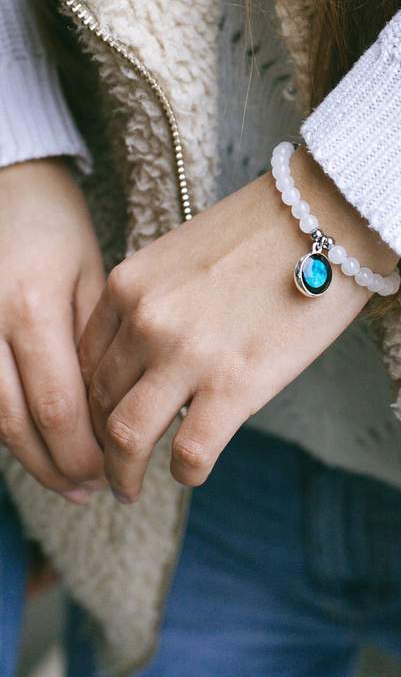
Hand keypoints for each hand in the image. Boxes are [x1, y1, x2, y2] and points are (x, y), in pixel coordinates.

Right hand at [0, 158, 105, 502]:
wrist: (4, 186)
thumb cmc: (56, 227)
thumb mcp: (92, 275)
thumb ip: (95, 341)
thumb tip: (113, 406)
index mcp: (32, 308)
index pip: (58, 404)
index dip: (83, 449)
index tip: (112, 470)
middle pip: (16, 422)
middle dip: (54, 465)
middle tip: (89, 490)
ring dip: (27, 455)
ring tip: (65, 479)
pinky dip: (5, 426)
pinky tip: (31, 442)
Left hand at [79, 149, 397, 503]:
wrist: (327, 217)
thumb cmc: (266, 229)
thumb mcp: (184, 253)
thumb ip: (155, 299)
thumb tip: (149, 354)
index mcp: (128, 284)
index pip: (85, 360)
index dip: (86, 400)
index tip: (99, 419)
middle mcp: (145, 320)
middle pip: (98, 400)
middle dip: (97, 440)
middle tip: (108, 463)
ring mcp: (186, 354)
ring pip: (127, 436)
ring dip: (123, 471)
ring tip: (129, 488)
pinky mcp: (235, 385)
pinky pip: (190, 453)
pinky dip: (185, 472)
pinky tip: (191, 470)